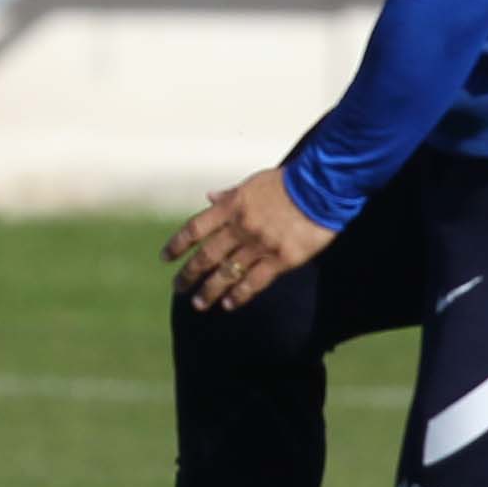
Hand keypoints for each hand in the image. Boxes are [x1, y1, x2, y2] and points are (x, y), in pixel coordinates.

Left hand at [166, 167, 333, 311]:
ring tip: (199, 304)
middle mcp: (240, 227)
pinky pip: (254, 282)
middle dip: (189, 274)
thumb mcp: (253, 182)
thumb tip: (209, 197)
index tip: (165, 258)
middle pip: (206, 255)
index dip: (177, 245)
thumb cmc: (289, 181)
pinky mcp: (281, 259)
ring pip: (227, 273)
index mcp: (231, 206)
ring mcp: (260, 244)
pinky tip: (228, 305)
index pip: (195, 229)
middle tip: (177, 288)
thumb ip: (229, 194)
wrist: (322, 186)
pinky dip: (239, 295)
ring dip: (210, 290)